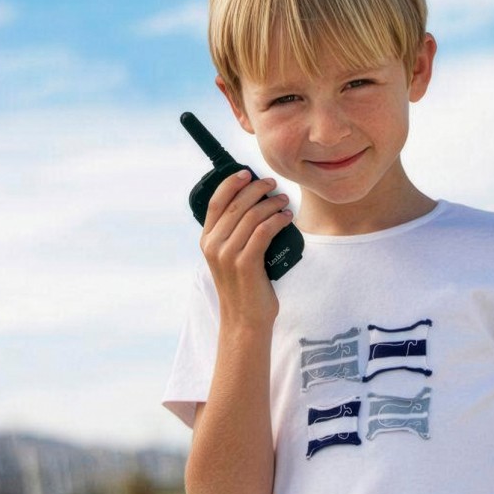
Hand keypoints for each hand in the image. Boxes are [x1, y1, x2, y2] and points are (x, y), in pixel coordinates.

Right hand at [199, 170, 292, 330]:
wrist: (245, 320)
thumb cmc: (244, 285)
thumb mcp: (231, 256)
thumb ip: (235, 233)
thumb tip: (255, 203)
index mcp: (207, 241)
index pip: (215, 202)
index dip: (230, 184)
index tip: (246, 173)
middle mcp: (214, 246)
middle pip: (236, 205)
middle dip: (256, 189)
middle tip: (272, 184)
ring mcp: (228, 255)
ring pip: (252, 216)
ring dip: (271, 204)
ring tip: (284, 202)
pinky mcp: (245, 263)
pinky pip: (263, 231)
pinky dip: (277, 219)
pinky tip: (286, 217)